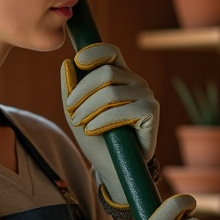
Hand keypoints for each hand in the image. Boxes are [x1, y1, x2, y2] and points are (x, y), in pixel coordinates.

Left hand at [61, 43, 157, 206]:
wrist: (111, 166)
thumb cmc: (96, 138)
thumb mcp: (75, 112)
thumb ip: (70, 89)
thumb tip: (68, 62)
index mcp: (118, 75)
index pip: (109, 52)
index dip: (92, 54)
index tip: (77, 64)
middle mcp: (135, 82)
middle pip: (105, 72)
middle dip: (82, 92)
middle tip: (71, 112)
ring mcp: (145, 95)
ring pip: (111, 92)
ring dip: (89, 110)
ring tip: (80, 124)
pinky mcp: (151, 111)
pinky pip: (124, 109)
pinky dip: (103, 120)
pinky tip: (94, 130)